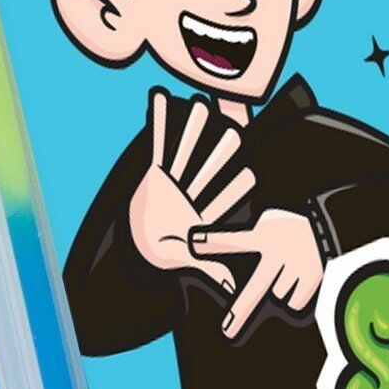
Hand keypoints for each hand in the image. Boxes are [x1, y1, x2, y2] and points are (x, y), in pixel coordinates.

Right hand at [129, 90, 255, 294]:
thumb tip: (231, 290)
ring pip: (186, 151)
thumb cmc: (163, 253)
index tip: (251, 176)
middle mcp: (193, 192)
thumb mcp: (183, 259)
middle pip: (209, 169)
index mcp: (203, 213)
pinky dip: (158, 121)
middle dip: (219, 152)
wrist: (137, 247)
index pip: (222, 199)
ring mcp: (175, 179)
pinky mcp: (155, 173)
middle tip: (235, 130)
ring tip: (201, 106)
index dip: (235, 187)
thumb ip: (208, 268)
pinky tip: (161, 98)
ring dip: (192, 129)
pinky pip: (158, 144)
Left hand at [189, 209, 325, 339]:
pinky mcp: (313, 280)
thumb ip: (252, 236)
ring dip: (280, 288)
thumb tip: (224, 249)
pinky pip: (295, 301)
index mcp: (264, 236)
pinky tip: (300, 277)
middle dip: (240, 312)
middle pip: (256, 290)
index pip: (235, 240)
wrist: (333, 225)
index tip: (194, 242)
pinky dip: (296, 294)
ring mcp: (297, 269)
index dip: (214, 242)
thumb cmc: (293, 225)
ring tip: (288, 269)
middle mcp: (279, 254)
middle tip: (228, 330)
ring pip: (279, 296)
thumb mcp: (270, 221)